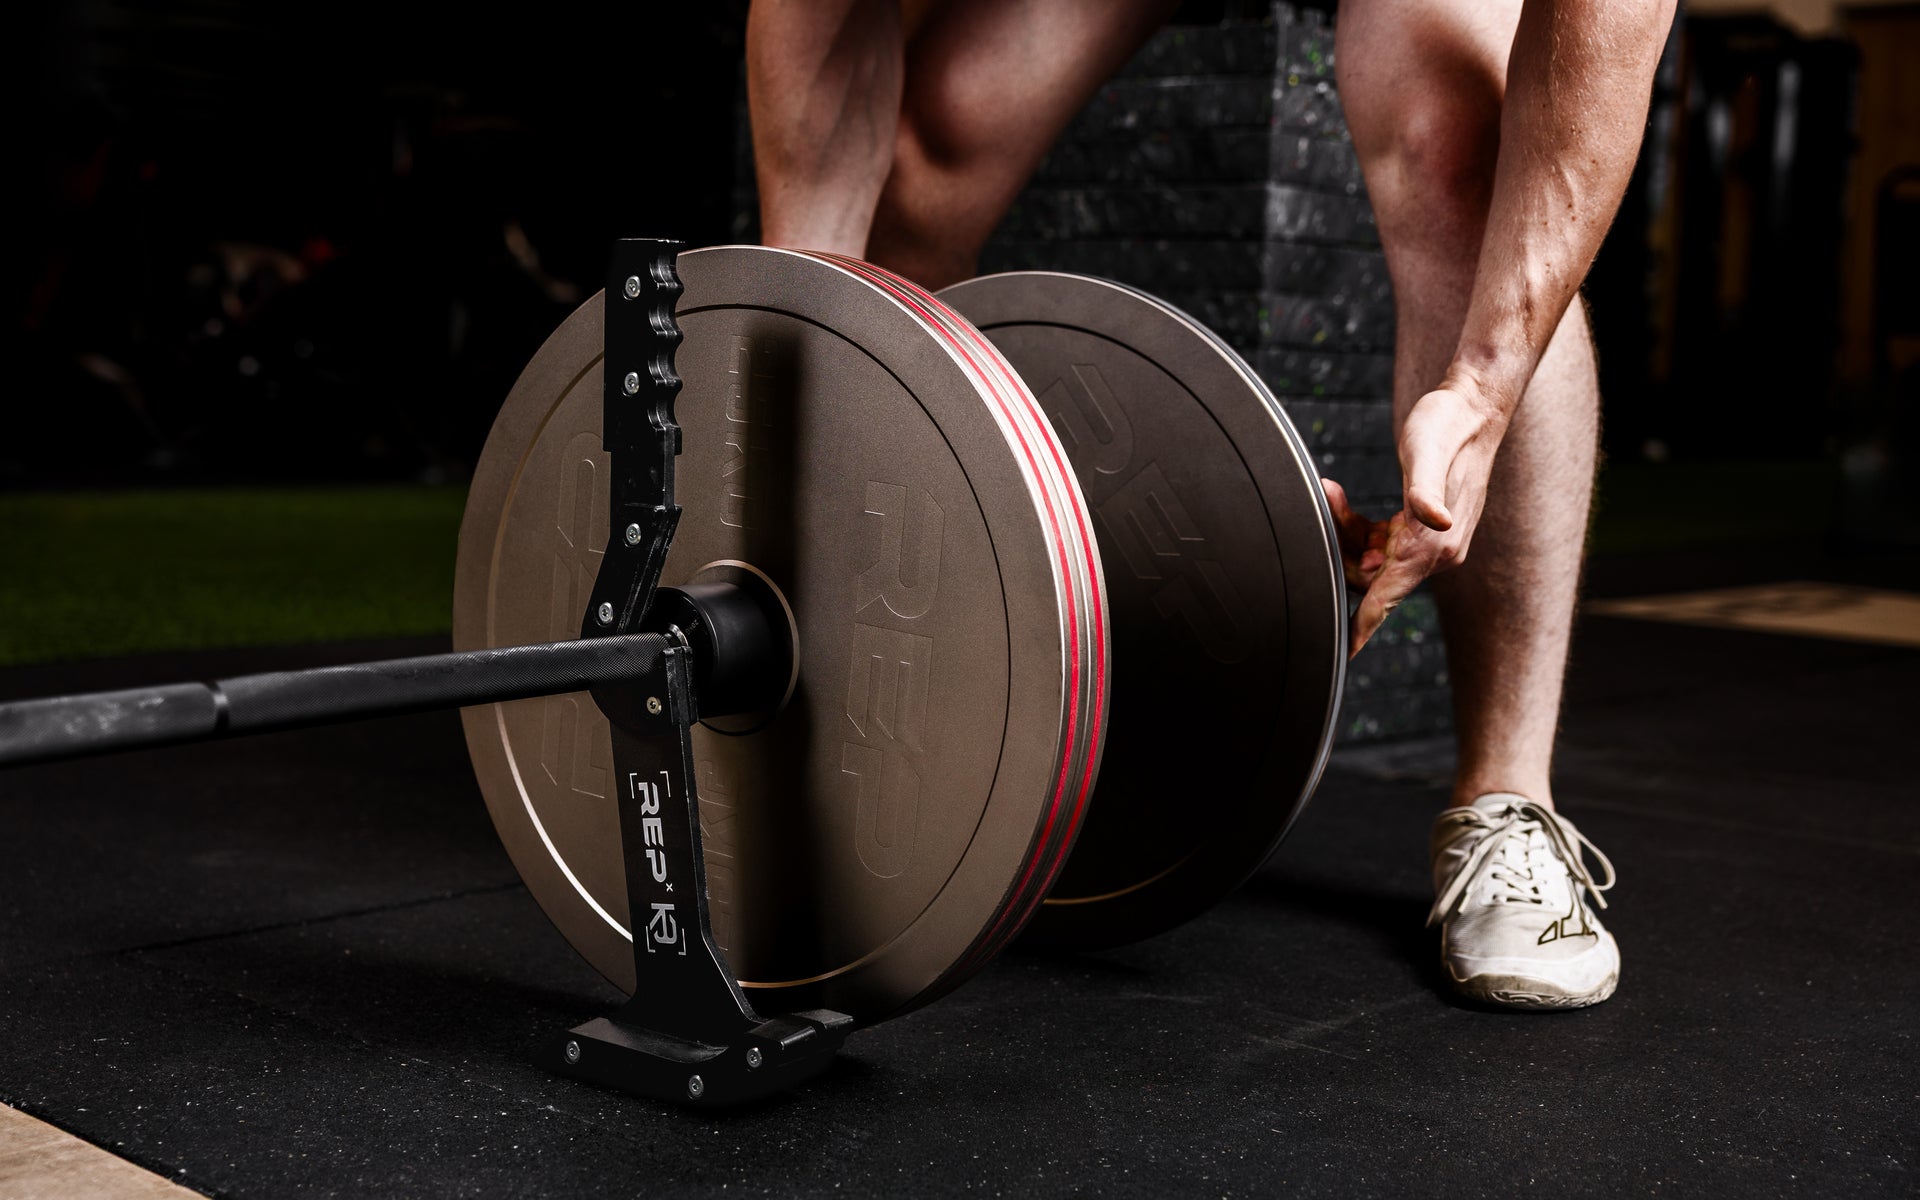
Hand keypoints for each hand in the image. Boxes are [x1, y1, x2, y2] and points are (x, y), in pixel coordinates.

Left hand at [1321, 383, 1506, 657]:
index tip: (1341, 655)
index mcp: (1433, 546)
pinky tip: (1338, 494)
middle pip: (1370, 578)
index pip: (1387, 597)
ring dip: (1344, 533)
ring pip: (1370, 559)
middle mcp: (1434, 552)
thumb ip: (1424, 492)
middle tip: (1326, 500)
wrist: (1472, 407)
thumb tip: (1435, 522)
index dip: (1362, 626)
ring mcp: (1427, 542)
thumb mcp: (1426, 454)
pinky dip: (1355, 525)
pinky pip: (1378, 542)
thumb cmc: (1447, 426)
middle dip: (1340, 550)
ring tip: (1330, 491)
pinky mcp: (1418, 527)